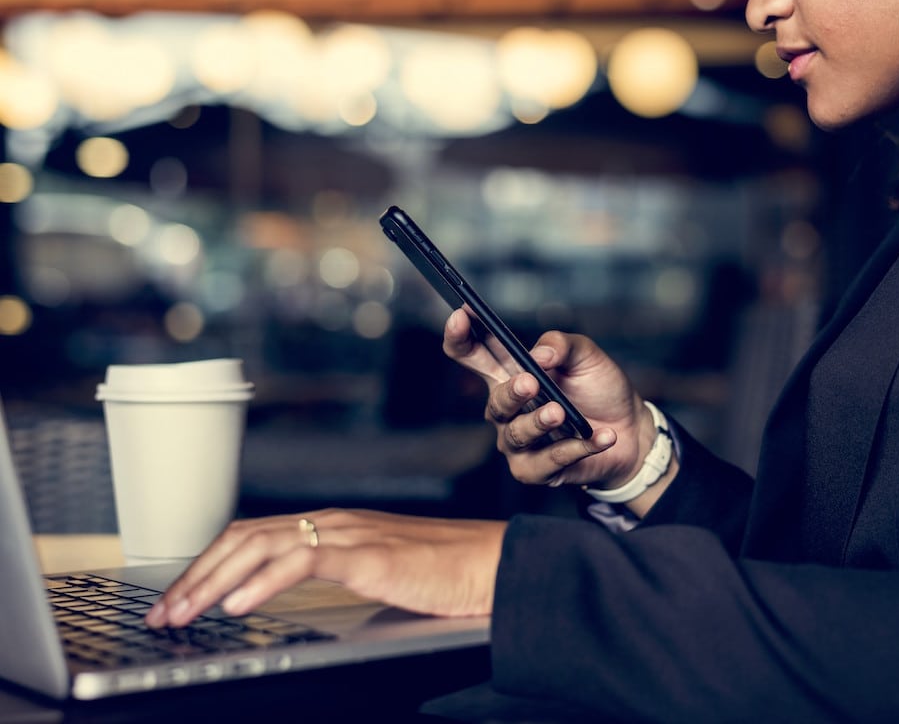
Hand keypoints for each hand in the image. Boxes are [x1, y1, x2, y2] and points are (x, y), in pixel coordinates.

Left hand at [144, 509, 504, 627]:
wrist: (495, 566)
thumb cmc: (446, 575)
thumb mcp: (377, 575)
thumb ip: (336, 578)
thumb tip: (291, 599)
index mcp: (333, 527)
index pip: (252, 536)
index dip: (207, 566)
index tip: (178, 599)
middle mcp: (335, 523)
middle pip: (244, 537)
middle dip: (195, 575)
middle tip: (163, 612)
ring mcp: (351, 535)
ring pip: (263, 545)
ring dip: (214, 582)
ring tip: (186, 614)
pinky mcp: (370, 555)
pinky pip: (304, 561)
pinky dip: (263, 583)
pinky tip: (240, 605)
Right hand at [443, 308, 654, 491]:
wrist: (632, 431)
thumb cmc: (599, 389)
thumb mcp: (586, 356)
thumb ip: (561, 345)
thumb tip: (539, 355)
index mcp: (510, 374)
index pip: (473, 355)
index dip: (460, 337)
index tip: (462, 316)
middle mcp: (507, 410)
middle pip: (495, 402)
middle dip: (511, 393)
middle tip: (530, 383)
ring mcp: (518, 442)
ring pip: (517, 435)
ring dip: (539, 423)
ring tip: (561, 412)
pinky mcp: (536, 470)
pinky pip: (549, 461)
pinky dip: (576, 448)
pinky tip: (602, 435)